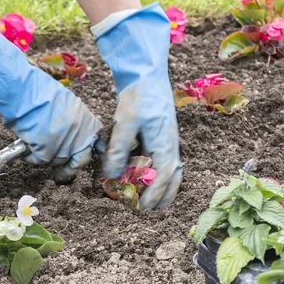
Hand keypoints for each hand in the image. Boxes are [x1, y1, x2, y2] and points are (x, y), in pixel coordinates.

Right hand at [0, 16, 101, 181]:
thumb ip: (73, 122)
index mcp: (88, 122)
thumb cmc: (41, 92)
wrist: (25, 91)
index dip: (87, 152)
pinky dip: (32, 158)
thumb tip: (68, 135)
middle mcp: (80, 136)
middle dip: (70, 169)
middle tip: (60, 174)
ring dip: (47, 158)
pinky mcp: (48, 151)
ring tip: (34, 152)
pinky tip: (25, 152)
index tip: (80, 157)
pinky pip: (41, 160)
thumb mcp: (67, 104)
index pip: (95, 144)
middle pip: (81, 160)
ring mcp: (65, 145)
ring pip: (58, 160)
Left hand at [95, 2, 182, 209]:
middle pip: (172, 178)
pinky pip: (164, 161)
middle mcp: (170, 145)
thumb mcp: (125, 123)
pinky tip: (145, 178)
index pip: (162, 177)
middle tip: (147, 210)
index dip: (153, 195)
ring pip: (171, 171)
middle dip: (162, 196)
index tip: (141, 208)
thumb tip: (111, 176)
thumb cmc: (138, 97)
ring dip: (162, 187)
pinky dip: (157, 174)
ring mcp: (168, 140)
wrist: (147, 73)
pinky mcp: (161, 136)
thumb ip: (118, 151)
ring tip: (150, 200)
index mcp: (165, 144)